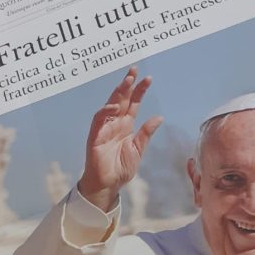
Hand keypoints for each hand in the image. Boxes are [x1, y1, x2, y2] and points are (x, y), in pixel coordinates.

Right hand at [78, 66, 162, 210]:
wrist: (108, 184)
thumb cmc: (121, 168)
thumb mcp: (138, 149)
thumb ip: (146, 133)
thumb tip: (159, 117)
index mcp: (126, 126)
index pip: (133, 103)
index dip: (139, 90)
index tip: (148, 78)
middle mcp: (115, 124)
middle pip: (121, 99)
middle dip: (127, 84)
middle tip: (134, 69)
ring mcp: (104, 128)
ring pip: (110, 105)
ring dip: (117, 93)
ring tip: (127, 81)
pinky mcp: (95, 136)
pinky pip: (99, 120)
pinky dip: (105, 112)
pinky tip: (114, 107)